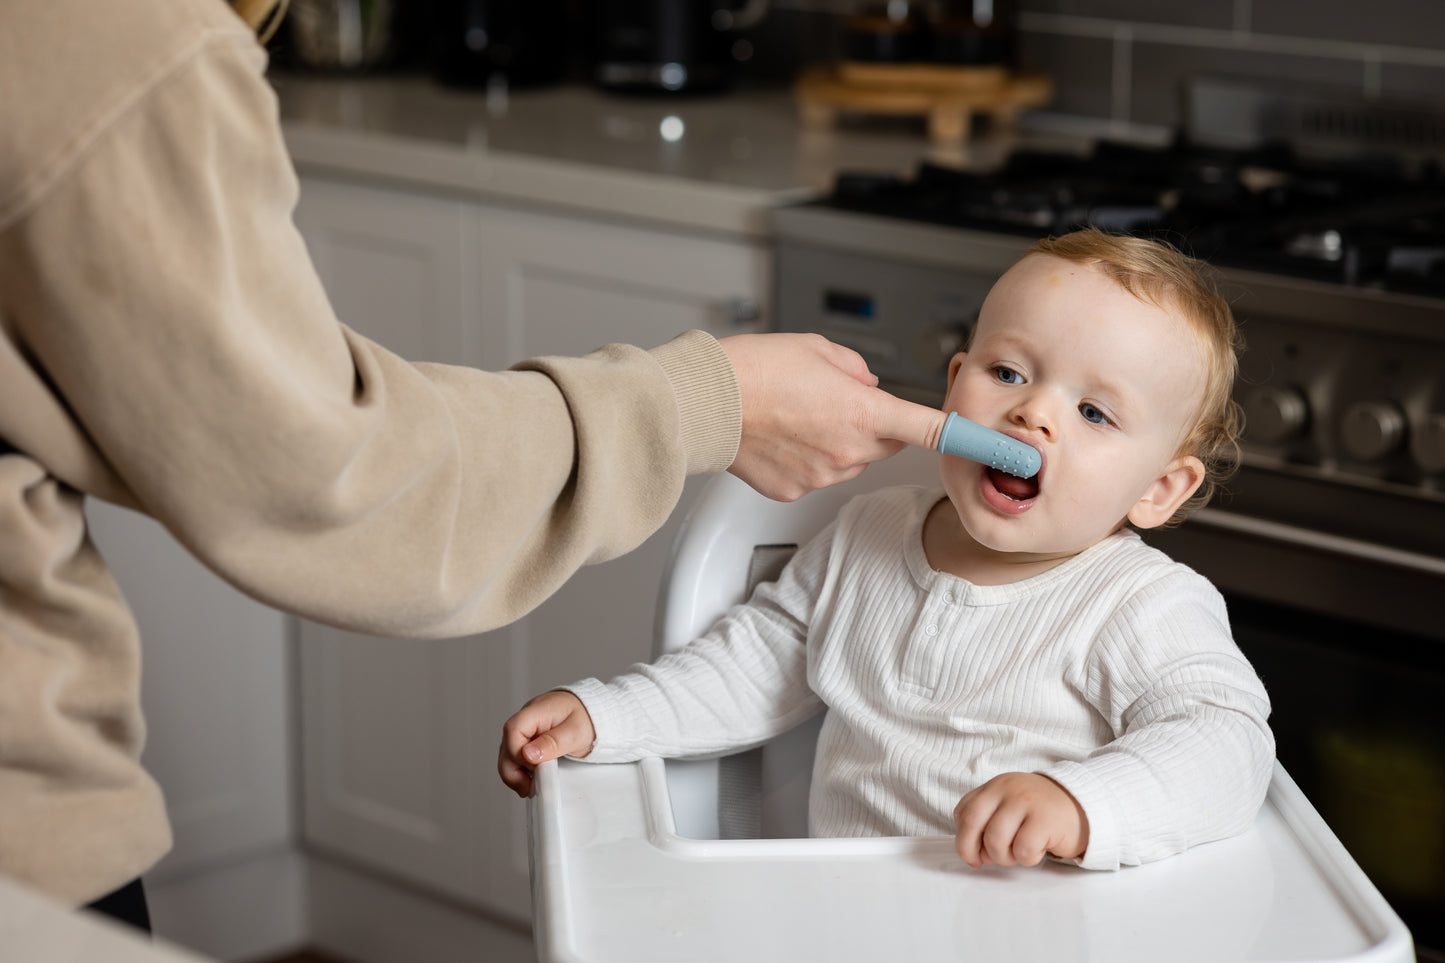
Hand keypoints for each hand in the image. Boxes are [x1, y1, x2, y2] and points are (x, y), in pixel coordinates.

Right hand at [497, 690, 596, 797]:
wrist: (595, 713)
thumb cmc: (587, 718)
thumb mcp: (576, 731)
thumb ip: (553, 743)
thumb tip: (528, 754)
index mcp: (536, 711)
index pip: (513, 730)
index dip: (518, 754)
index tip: (534, 768)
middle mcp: (526, 720)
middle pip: (506, 746)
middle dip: (513, 770)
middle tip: (528, 787)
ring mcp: (525, 731)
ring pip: (507, 755)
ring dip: (516, 773)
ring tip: (531, 786)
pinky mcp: (527, 741)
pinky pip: (516, 758)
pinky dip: (521, 771)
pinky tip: (532, 779)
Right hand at [719, 333, 947, 500]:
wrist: (705, 402)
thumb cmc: (755, 369)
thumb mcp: (818, 349)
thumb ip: (856, 369)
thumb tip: (869, 385)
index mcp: (863, 411)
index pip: (929, 430)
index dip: (964, 440)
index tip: (994, 451)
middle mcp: (848, 450)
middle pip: (887, 445)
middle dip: (876, 426)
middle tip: (838, 402)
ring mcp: (821, 475)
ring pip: (850, 462)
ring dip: (838, 443)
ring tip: (797, 416)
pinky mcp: (793, 491)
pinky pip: (816, 475)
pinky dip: (806, 460)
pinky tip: (780, 437)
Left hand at [953, 772, 1089, 867]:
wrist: (1084, 805)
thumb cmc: (1042, 813)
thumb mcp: (1010, 805)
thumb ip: (989, 819)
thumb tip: (974, 852)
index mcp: (995, 786)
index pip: (964, 811)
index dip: (963, 837)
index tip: (973, 854)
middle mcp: (1007, 789)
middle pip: (973, 821)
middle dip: (971, 849)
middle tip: (986, 861)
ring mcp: (1026, 802)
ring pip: (996, 839)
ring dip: (1004, 857)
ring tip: (1018, 853)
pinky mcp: (1045, 819)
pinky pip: (1023, 850)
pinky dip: (1027, 858)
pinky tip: (1038, 849)